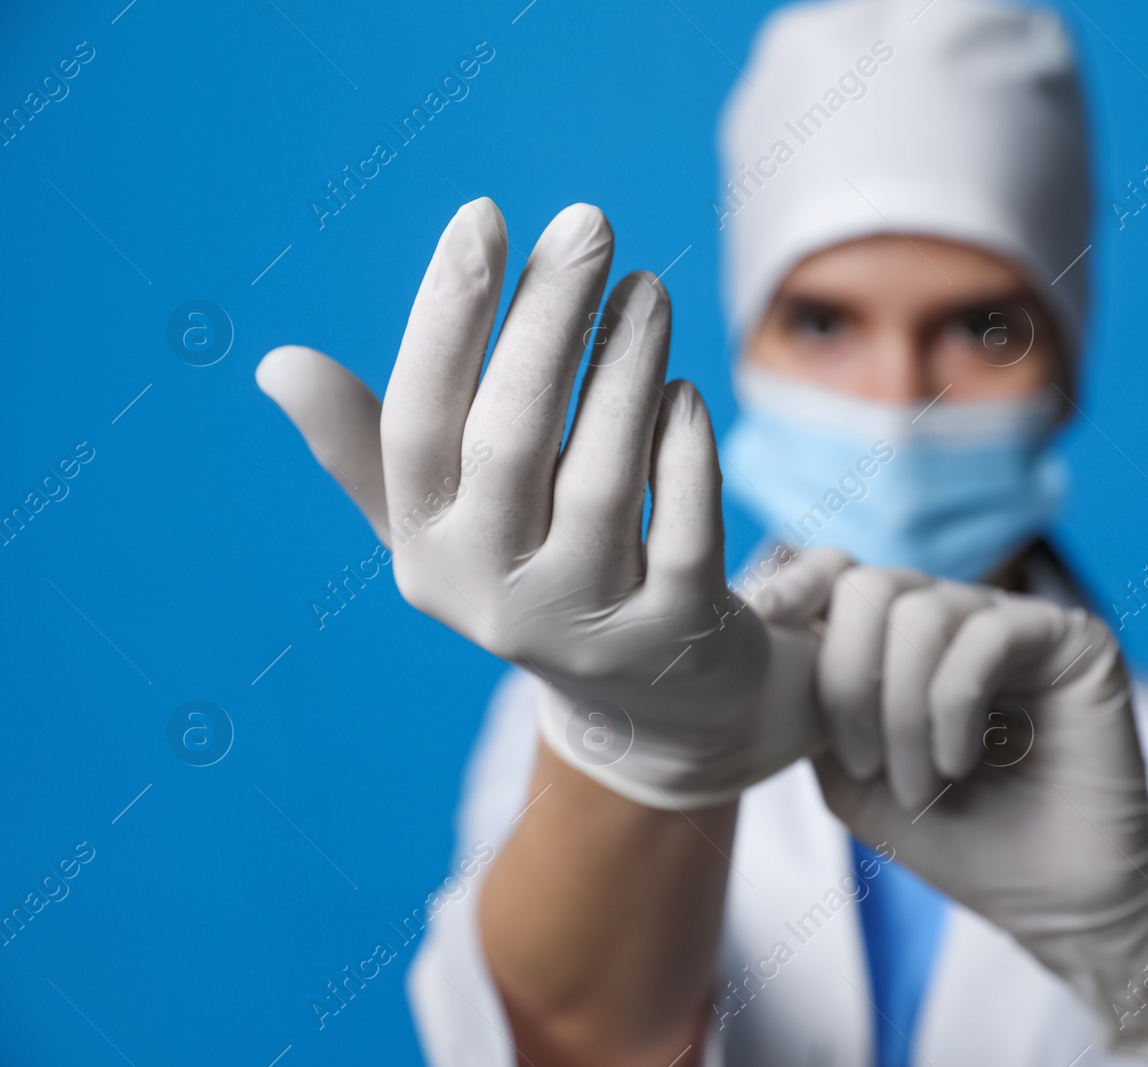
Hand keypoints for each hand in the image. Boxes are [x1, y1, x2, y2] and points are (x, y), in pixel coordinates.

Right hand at [256, 199, 833, 808]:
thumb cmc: (533, 565)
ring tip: (649, 289)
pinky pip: (685, 526)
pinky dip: (684, 450)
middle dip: (548, 319)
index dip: (445, 316)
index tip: (481, 215)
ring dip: (627, 366)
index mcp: (425, 547)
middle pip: (511, 438)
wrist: (648, 695)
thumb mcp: (447, 521)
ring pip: (603, 475)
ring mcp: (585, 619)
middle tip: (589, 223)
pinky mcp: (673, 631)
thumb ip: (371, 446)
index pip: (417, 423)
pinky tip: (681, 393)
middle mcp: (492, 592)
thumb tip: (276, 365)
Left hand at [768, 565, 1147, 1063]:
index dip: (796, 591)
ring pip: (923, 612)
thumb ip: (811, 706)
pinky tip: (958, 763)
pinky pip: (987, 635)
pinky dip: (953, 706)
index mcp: (904, 636)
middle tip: (863, 764)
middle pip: (871, 586)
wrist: (1049, 900)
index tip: (763, 631)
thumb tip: (769, 648)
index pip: (838, 576)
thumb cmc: (952, 839)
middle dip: (848, 680)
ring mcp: (1015, 620)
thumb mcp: (850, 776)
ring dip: (903, 711)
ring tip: (916, 783)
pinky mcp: (1073, 638)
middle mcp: (959, 614)